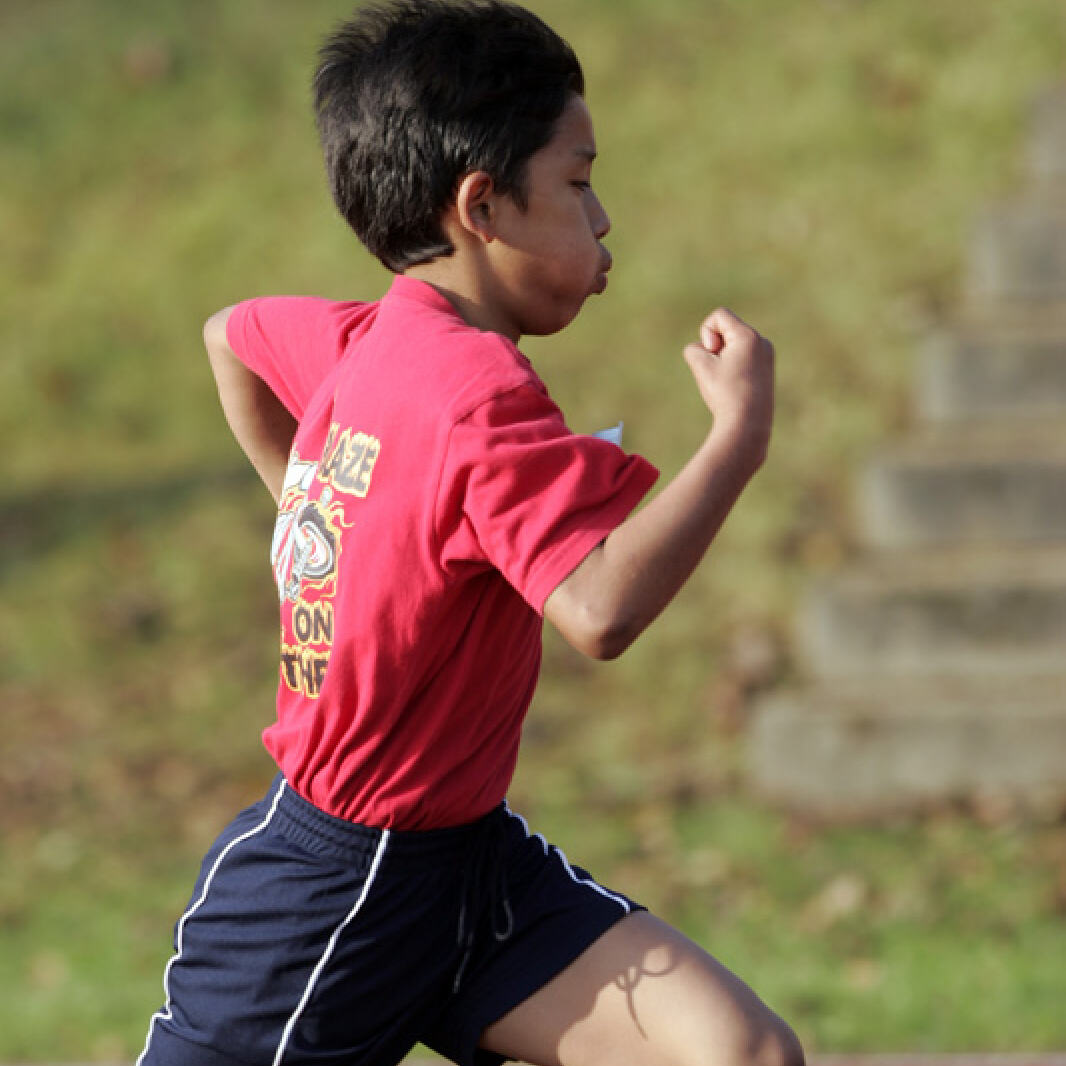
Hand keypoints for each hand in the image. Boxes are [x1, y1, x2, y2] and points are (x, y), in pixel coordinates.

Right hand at [682, 307, 773, 463]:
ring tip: (726, 382)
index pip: (719, 316)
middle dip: (715, 347)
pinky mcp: (766, 371)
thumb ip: (695, 349)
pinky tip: (734, 388)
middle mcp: (762, 342)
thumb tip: (708, 351)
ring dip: (722, 359)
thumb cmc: (724, 394)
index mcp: (749, 336)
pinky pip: (742, 359)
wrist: (747, 425)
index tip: (712, 354)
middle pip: (727, 330)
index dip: (706, 332)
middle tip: (718, 371)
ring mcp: (767, 356)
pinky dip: (732, 368)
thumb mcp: (701, 366)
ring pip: (733, 346)